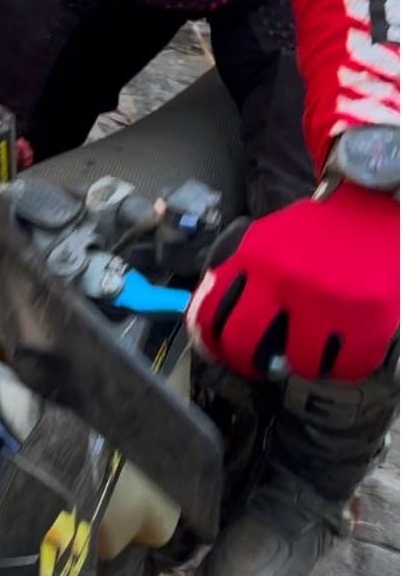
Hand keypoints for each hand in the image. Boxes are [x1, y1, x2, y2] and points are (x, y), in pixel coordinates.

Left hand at [187, 182, 399, 381]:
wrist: (371, 209)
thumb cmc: (316, 230)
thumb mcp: (266, 238)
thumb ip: (236, 271)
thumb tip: (205, 316)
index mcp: (255, 259)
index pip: (211, 314)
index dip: (210, 343)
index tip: (219, 353)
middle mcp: (286, 280)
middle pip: (245, 345)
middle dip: (248, 363)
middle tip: (261, 365)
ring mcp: (328, 301)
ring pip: (300, 364)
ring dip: (302, 364)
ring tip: (309, 352)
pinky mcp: (369, 317)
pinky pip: (346, 367)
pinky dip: (342, 367)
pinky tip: (340, 353)